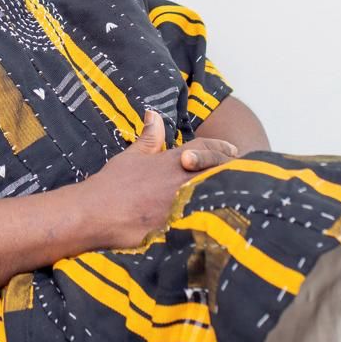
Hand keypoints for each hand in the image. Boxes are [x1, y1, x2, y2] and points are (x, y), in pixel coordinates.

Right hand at [75, 110, 237, 249]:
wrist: (96, 212)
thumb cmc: (112, 185)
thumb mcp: (131, 156)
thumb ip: (149, 138)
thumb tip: (154, 115)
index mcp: (171, 160)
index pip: (204, 147)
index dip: (220, 147)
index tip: (233, 149)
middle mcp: (181, 180)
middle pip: (218, 171)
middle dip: (231, 170)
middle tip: (244, 172)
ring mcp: (182, 204)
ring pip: (216, 195)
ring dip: (227, 194)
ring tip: (240, 196)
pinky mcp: (180, 226)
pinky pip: (206, 221)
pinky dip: (216, 219)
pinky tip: (223, 223)